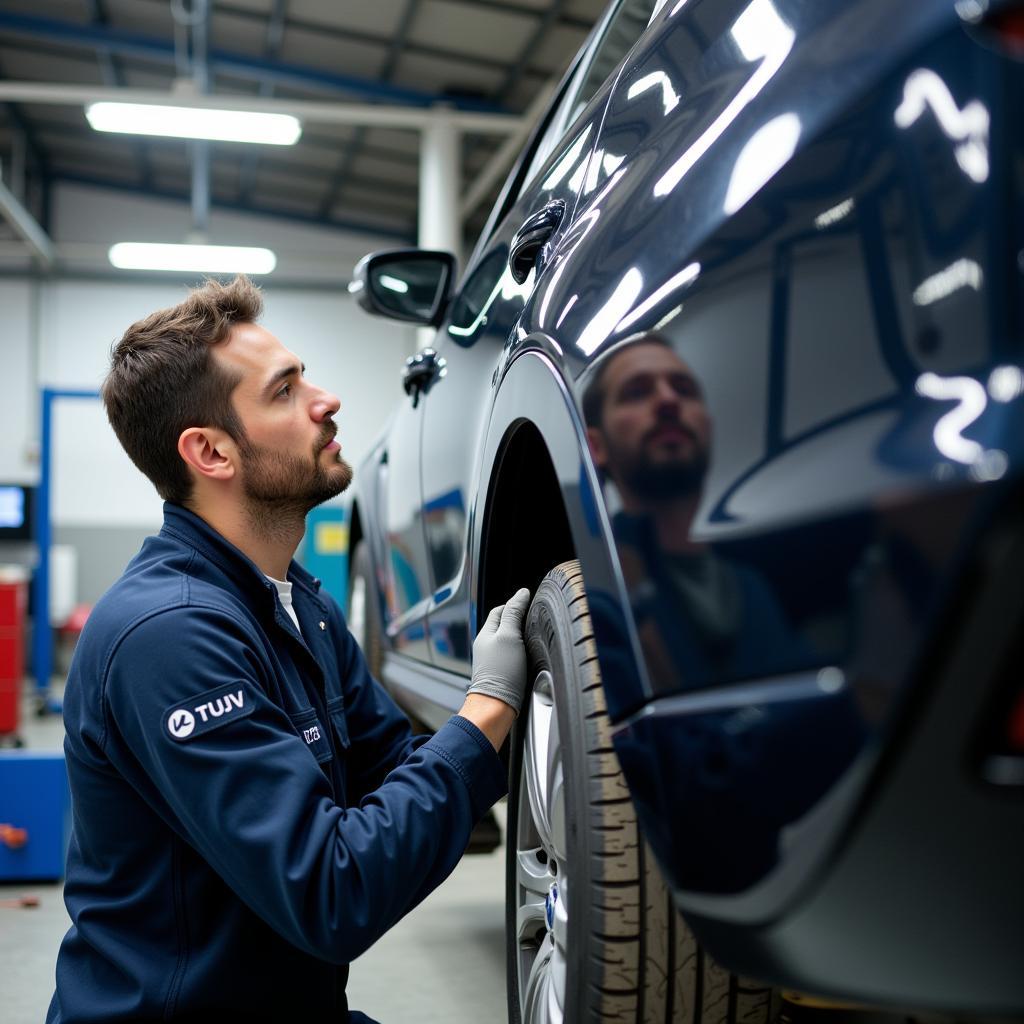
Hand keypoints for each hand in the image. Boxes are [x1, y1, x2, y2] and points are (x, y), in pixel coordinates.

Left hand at [466, 588, 530, 714]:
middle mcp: (487, 646)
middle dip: (518, 621)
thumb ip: (514, 613)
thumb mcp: (510, 635)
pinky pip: (512, 658)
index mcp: (486, 634)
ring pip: (509, 642)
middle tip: (535, 622)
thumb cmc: (502, 673)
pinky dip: (522, 654)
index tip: (530, 605)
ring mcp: (493, 662)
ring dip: (521, 639)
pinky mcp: (502, 675)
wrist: (497, 707)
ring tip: (534, 640)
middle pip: (504, 625)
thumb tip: (521, 593)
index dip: (515, 604)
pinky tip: (530, 659)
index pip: (500, 610)